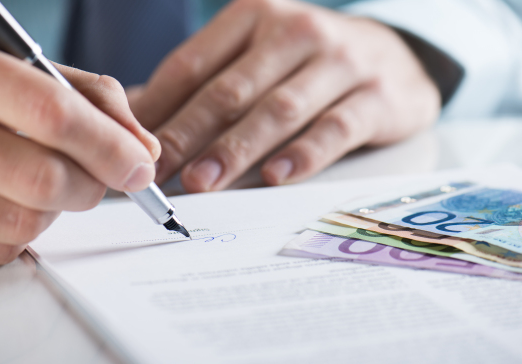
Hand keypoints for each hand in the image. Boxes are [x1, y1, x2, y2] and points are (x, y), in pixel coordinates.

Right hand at [0, 18, 159, 267]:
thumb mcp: (4, 61)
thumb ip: (82, 95)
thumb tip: (144, 150)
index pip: (50, 112)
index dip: (108, 145)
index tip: (139, 164)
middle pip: (41, 179)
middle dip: (90, 185)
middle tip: (97, 177)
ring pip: (20, 224)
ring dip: (52, 210)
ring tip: (36, 178)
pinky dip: (16, 231)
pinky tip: (0, 198)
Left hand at [129, 0, 439, 191]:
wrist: (393, 54)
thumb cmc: (305, 62)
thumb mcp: (254, 56)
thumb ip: (205, 81)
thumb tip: (138, 116)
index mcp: (253, 16)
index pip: (193, 65)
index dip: (159, 109)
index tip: (134, 148)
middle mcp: (295, 31)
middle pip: (230, 89)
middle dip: (189, 134)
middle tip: (159, 173)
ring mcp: (340, 61)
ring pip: (278, 110)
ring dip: (236, 149)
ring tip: (203, 182)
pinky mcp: (377, 95)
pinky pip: (336, 127)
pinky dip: (304, 153)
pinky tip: (276, 176)